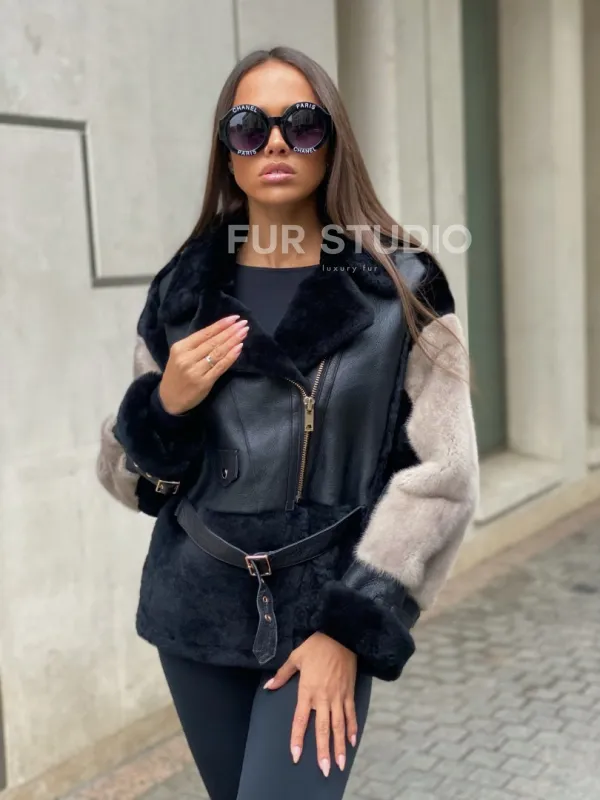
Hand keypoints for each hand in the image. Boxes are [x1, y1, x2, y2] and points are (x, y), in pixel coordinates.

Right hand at [158, 315, 248, 414]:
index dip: (221, 325)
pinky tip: (239, 348)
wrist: (169, 399)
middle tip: (244, 324)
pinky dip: (230, 357)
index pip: (204, 333)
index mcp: (180, 348)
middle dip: (230, 331)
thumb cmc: (176, 375)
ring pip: (218, 353)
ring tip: (244, 333)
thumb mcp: (180, 356)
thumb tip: (220, 332)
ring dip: (233, 341)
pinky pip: (220, 367)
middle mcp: (187, 357)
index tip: (234, 318)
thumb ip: (196, 346)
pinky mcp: (204, 382)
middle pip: (213, 341)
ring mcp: (195, 370)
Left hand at [264, 632, 357, 776]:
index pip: (301, 719)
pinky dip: (352, 728)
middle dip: (323, 751)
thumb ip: (283, 674)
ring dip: (340, 746)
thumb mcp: (296, 657)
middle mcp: (324, 697)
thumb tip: (269, 687)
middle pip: (323, 728)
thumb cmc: (316, 646)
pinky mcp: (349, 692)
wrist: (341, 635)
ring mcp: (338, 696)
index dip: (297, 738)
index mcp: (308, 690)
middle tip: (325, 770)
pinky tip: (352, 742)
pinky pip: (351, 714)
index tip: (296, 755)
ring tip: (341, 763)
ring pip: (339, 726)